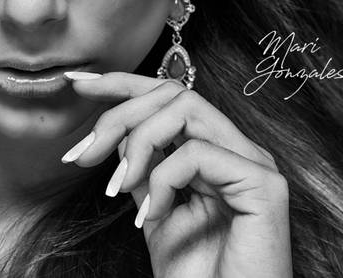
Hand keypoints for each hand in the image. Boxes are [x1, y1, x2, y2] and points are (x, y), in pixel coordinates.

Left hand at [61, 72, 291, 277]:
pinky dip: (163, 180)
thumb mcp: (152, 208)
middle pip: (173, 93)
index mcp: (215, 149)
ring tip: (117, 187)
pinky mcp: (264, 185)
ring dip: (137, 143)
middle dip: (118, 116)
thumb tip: (114, 135)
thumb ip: (142, 169)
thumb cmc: (195, 272)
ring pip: (185, 108)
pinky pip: (198, 153)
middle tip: (83, 155)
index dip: (123, 83)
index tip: (78, 85)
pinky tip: (152, 215)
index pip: (169, 95)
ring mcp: (254, 163)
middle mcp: (237, 148)